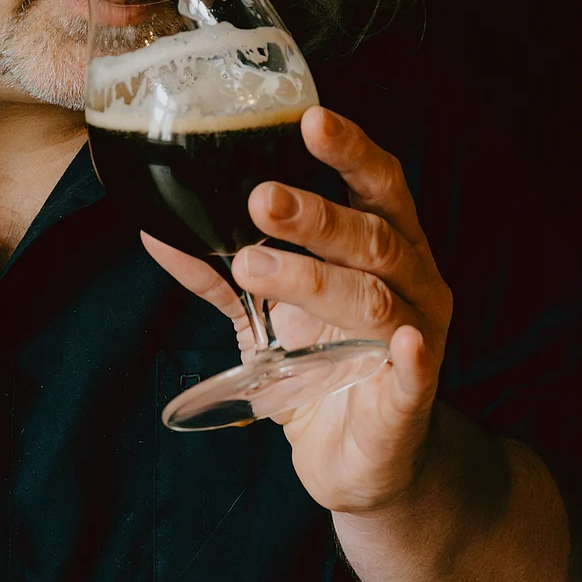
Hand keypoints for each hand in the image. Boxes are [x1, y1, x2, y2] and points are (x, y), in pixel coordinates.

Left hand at [141, 105, 453, 513]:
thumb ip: (222, 275)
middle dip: (316, 215)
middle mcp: (413, 280)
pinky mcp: (413, 396)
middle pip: (372, 235)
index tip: (310, 119)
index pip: (376, 185)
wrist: (357, 461)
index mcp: (386, 246)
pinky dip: (411, 354)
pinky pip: (418, 370)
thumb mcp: (268, 316)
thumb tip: (159, 232)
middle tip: (258, 198)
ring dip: (316, 278)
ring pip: (376, 296)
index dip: (350, 151)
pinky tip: (402, 341)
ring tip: (254, 265)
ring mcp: (421, 336)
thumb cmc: (322, 370)